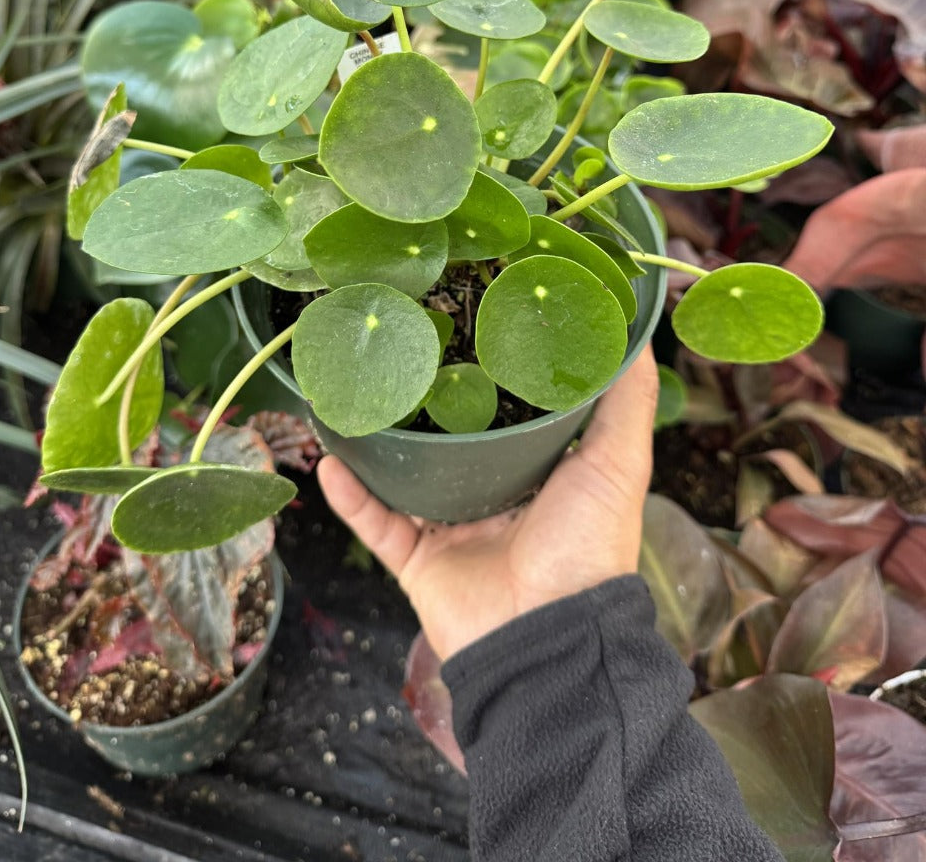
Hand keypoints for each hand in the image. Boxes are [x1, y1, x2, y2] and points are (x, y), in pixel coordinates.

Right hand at [318, 347, 658, 661]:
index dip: (494, 378)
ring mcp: (453, 534)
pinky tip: (328, 457)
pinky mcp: (419, 564)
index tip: (472, 328)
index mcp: (541, 478)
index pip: (510, 417)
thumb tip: (638, 336)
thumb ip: (626, 401)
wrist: (547, 637)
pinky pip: (375, 524)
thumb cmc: (588, 546)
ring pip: (404, 480)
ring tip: (351, 395)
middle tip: (400, 353)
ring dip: (377, 446)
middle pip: (451, 446)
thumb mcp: (618, 462)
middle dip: (426, 408)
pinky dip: (350, 496)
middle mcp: (495, 501)